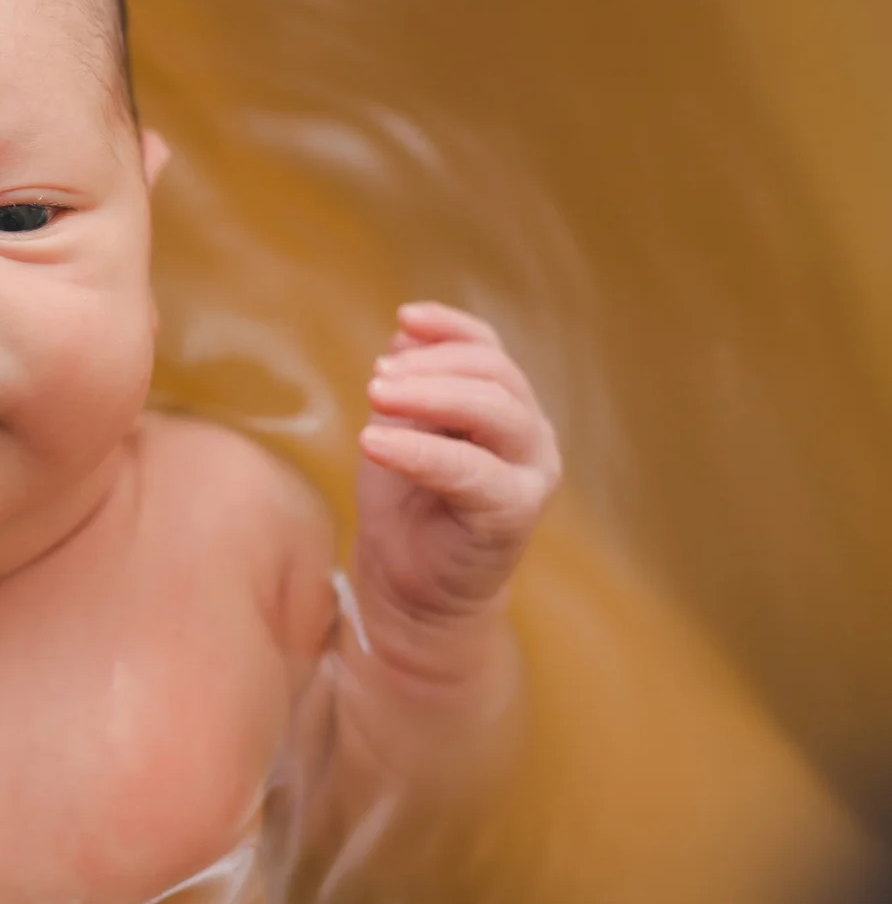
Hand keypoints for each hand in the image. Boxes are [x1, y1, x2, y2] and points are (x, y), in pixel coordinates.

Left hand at [355, 302, 560, 625]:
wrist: (409, 585)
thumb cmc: (402, 504)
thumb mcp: (397, 430)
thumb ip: (408, 387)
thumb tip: (404, 335)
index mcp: (502, 406)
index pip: (488, 349)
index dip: (449, 327)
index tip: (403, 318)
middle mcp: (528, 434)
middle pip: (495, 374)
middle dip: (432, 365)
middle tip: (376, 376)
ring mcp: (530, 471)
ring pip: (497, 410)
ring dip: (430, 395)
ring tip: (374, 395)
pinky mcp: (517, 511)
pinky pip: (471, 469)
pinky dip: (418, 450)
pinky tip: (372, 442)